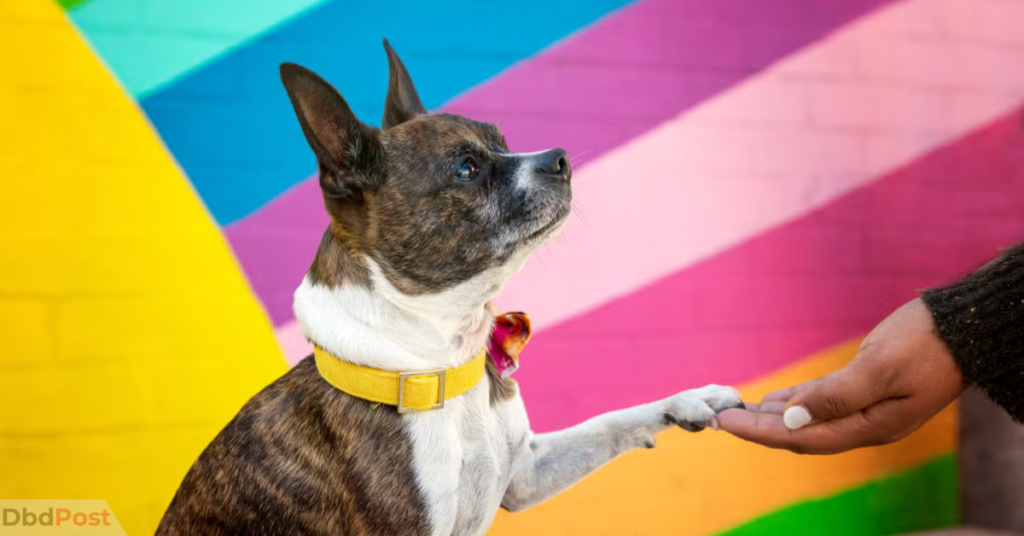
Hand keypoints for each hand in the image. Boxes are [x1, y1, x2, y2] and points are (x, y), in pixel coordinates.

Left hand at [717, 298, 965, 453]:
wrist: (967, 327)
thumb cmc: (926, 342)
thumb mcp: (878, 367)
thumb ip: (834, 397)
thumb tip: (789, 419)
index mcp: (870, 426)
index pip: (799, 438)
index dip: (758, 432)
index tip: (724, 421)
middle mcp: (867, 425)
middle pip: (801, 434)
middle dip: (759, 427)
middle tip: (720, 416)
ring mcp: (870, 409)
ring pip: (810, 420)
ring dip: (774, 416)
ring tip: (739, 410)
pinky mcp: (871, 390)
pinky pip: (824, 404)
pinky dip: (797, 402)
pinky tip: (776, 400)